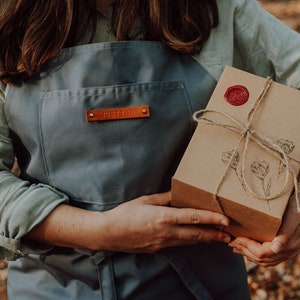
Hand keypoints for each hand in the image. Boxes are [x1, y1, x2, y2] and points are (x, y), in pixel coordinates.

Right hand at [99, 191, 230, 252]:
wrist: (110, 233)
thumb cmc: (126, 213)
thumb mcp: (145, 200)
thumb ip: (164, 198)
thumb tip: (177, 194)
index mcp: (164, 217)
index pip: (193, 218)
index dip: (211, 219)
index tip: (224, 220)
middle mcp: (166, 232)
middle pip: (196, 234)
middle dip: (214, 234)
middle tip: (228, 234)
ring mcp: (163, 243)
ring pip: (189, 242)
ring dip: (204, 239)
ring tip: (217, 238)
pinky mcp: (158, 248)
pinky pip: (178, 245)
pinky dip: (190, 242)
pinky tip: (194, 239)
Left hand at [229, 193, 299, 266]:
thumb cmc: (296, 210)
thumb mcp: (291, 219)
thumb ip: (284, 235)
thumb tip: (275, 249)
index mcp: (288, 246)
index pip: (262, 253)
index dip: (247, 246)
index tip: (236, 237)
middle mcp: (289, 252)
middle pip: (262, 259)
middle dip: (244, 250)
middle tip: (231, 242)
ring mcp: (288, 252)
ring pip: (265, 261)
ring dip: (249, 254)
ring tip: (236, 247)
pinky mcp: (287, 249)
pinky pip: (270, 259)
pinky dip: (257, 256)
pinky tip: (249, 253)